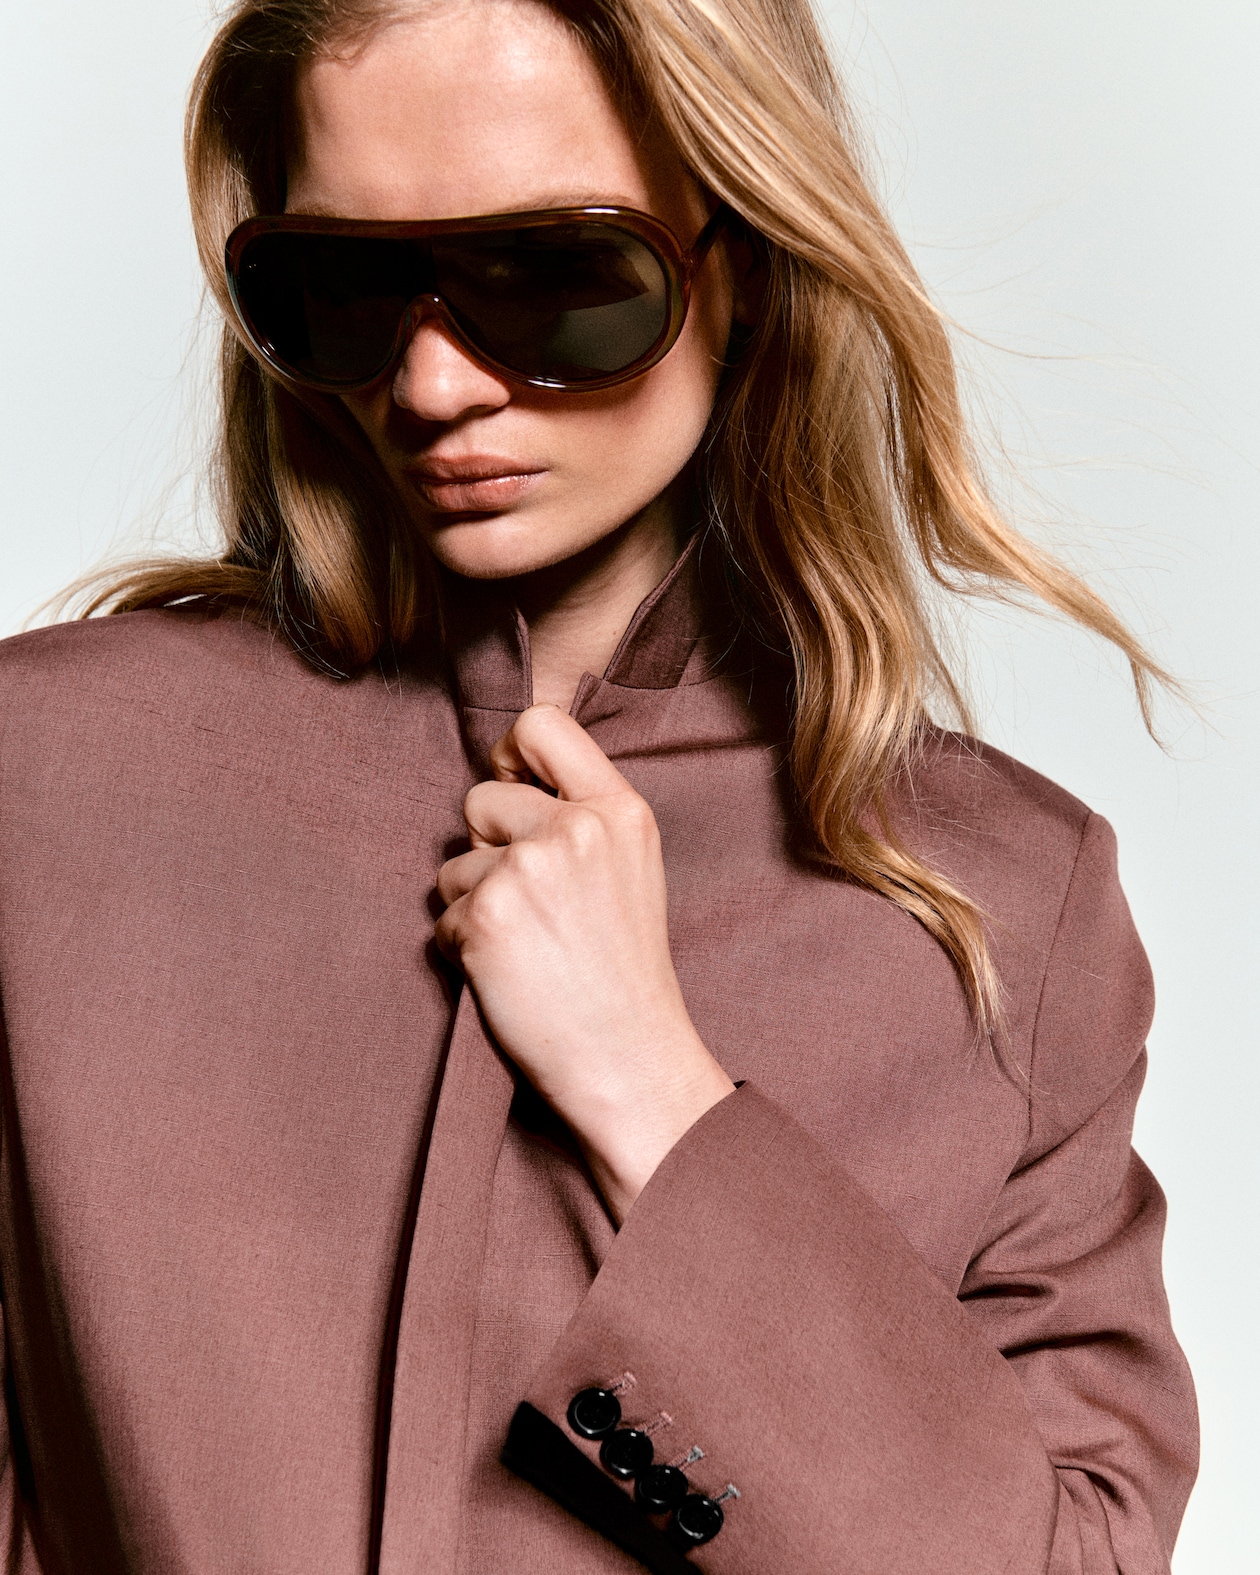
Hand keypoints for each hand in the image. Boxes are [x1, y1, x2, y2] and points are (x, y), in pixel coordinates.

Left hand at [435, 704, 734, 1223]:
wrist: (628, 1057)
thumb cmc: (623, 970)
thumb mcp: (632, 867)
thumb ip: (581, 815)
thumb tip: (501, 772)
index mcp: (619, 810)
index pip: (541, 724)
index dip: (511, 753)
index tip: (513, 788)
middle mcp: (576, 829)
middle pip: (481, 799)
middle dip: (488, 848)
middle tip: (532, 904)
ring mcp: (529, 871)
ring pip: (453, 863)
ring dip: (473, 903)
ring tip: (526, 945)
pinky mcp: (487, 918)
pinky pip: (443, 915)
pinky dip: (464, 947)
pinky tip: (510, 974)